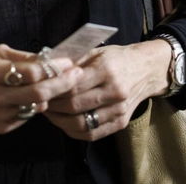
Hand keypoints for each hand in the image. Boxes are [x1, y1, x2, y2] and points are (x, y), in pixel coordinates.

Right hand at [0, 45, 82, 134]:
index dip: (53, 68)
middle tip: (77, 75)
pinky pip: (27, 117)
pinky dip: (35, 106)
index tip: (67, 62)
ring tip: (60, 84)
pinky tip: (35, 96)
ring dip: (51, 96)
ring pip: (36, 108)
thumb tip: (51, 59)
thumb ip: (24, 57)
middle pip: (38, 95)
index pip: (31, 74)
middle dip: (62, 84)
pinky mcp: (1, 127)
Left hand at [44, 41, 169, 140]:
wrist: (147, 69)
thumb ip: (72, 63)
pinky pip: (92, 134)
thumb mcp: (95, 51)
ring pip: (82, 124)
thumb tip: (46, 72)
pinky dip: (74, 131)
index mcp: (106, 69)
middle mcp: (115, 91)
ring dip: (60, 121)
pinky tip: (64, 122)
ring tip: (49, 113)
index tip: (38, 90)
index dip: (52, 90)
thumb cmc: (117, 58)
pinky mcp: (121, 123)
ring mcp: (120, 110)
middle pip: (74, 106)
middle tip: (39, 103)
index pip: (72, 85)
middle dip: (52, 106)